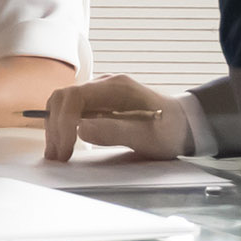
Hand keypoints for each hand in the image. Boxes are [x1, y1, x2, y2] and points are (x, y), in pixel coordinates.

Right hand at [42, 75, 185, 164]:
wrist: (184, 124)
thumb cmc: (169, 131)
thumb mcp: (147, 137)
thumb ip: (115, 132)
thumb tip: (81, 129)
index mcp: (116, 88)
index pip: (75, 96)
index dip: (64, 123)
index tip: (65, 149)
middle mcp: (104, 85)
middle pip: (64, 97)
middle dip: (55, 126)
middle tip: (56, 156)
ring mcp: (100, 93)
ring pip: (64, 103)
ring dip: (56, 127)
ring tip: (57, 153)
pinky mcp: (99, 103)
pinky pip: (73, 110)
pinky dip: (64, 126)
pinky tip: (66, 144)